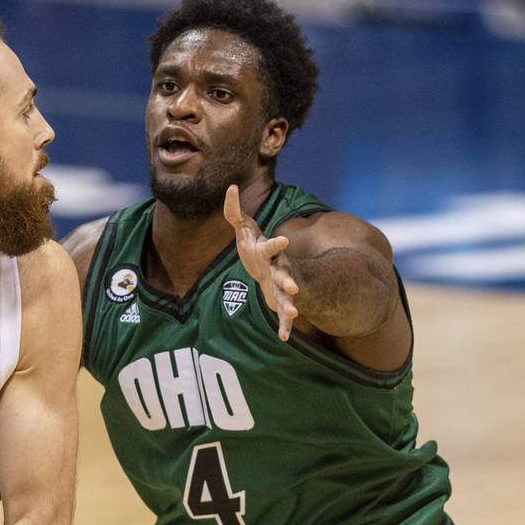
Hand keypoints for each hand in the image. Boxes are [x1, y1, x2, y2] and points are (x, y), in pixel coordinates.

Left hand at [224, 185, 299, 340]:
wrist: (264, 265)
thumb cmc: (252, 243)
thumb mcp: (242, 226)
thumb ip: (234, 209)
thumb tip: (230, 187)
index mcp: (267, 251)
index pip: (271, 246)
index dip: (277, 243)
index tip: (284, 239)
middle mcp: (278, 267)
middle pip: (284, 274)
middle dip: (288, 280)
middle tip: (294, 286)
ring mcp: (280, 284)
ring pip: (287, 296)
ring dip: (290, 305)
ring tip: (294, 314)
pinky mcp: (278, 299)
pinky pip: (282, 313)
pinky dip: (284, 325)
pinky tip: (283, 337)